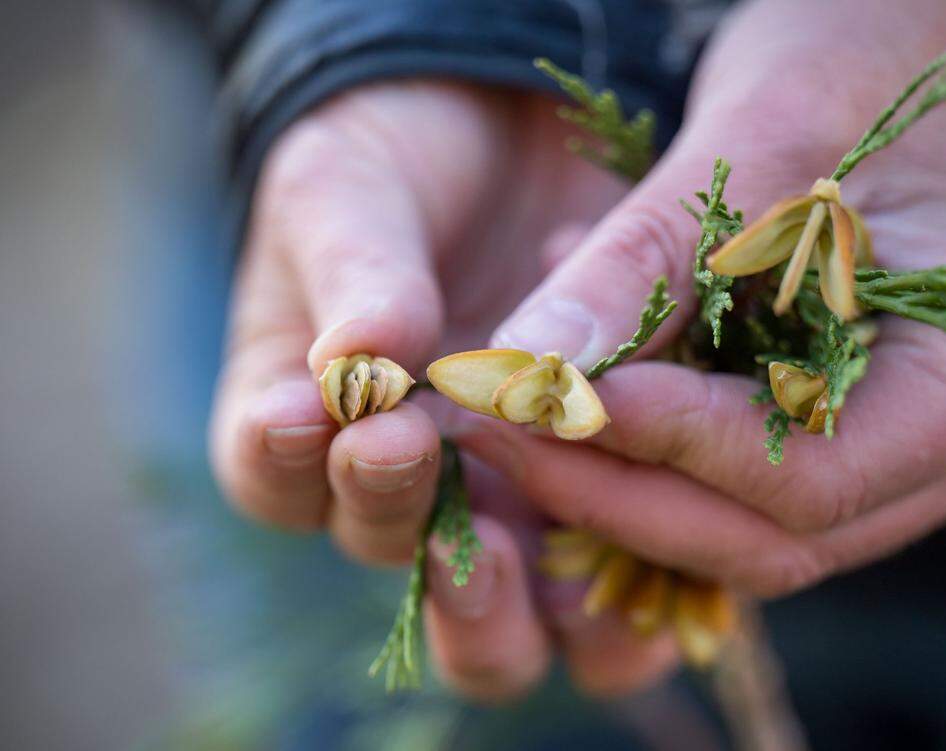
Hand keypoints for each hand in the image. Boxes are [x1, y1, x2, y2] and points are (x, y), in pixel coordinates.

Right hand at [208, 81, 675, 698]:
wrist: (510, 132)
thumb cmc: (405, 161)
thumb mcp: (357, 192)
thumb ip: (357, 274)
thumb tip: (363, 355)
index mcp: (314, 420)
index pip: (276, 474)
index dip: (284, 457)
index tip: (313, 407)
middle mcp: (409, 484)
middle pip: (392, 562)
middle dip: (397, 522)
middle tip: (412, 453)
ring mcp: (511, 500)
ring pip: (498, 626)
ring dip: (503, 607)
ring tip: (519, 539)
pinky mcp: (610, 497)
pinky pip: (616, 582)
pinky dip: (627, 580)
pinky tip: (650, 532)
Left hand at [460, 0, 945, 609]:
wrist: (917, 44)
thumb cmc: (869, 51)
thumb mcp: (755, 133)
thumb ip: (644, 260)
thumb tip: (526, 369)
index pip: (814, 476)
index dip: (666, 448)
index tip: (546, 398)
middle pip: (778, 533)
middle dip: (619, 488)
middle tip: (493, 426)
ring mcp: (933, 458)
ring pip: (752, 528)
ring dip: (621, 478)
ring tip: (525, 400)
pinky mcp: (872, 442)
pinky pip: (748, 485)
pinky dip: (654, 449)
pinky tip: (588, 379)